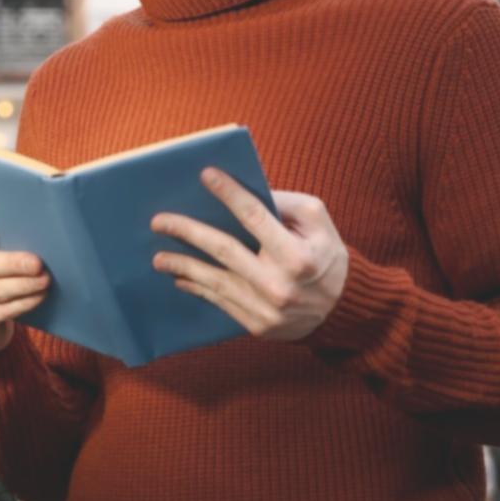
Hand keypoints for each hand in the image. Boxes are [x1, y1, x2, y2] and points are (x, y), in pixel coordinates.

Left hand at [150, 169, 348, 341]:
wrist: (341, 310)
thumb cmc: (326, 256)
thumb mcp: (318, 222)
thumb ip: (285, 204)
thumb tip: (245, 193)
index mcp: (297, 255)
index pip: (255, 217)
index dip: (230, 194)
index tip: (206, 175)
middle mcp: (279, 284)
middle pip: (224, 250)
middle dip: (188, 232)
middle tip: (159, 221)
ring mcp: (265, 309)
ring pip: (215, 281)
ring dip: (183, 267)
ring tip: (158, 257)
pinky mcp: (256, 325)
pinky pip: (220, 302)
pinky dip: (198, 288)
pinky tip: (180, 278)